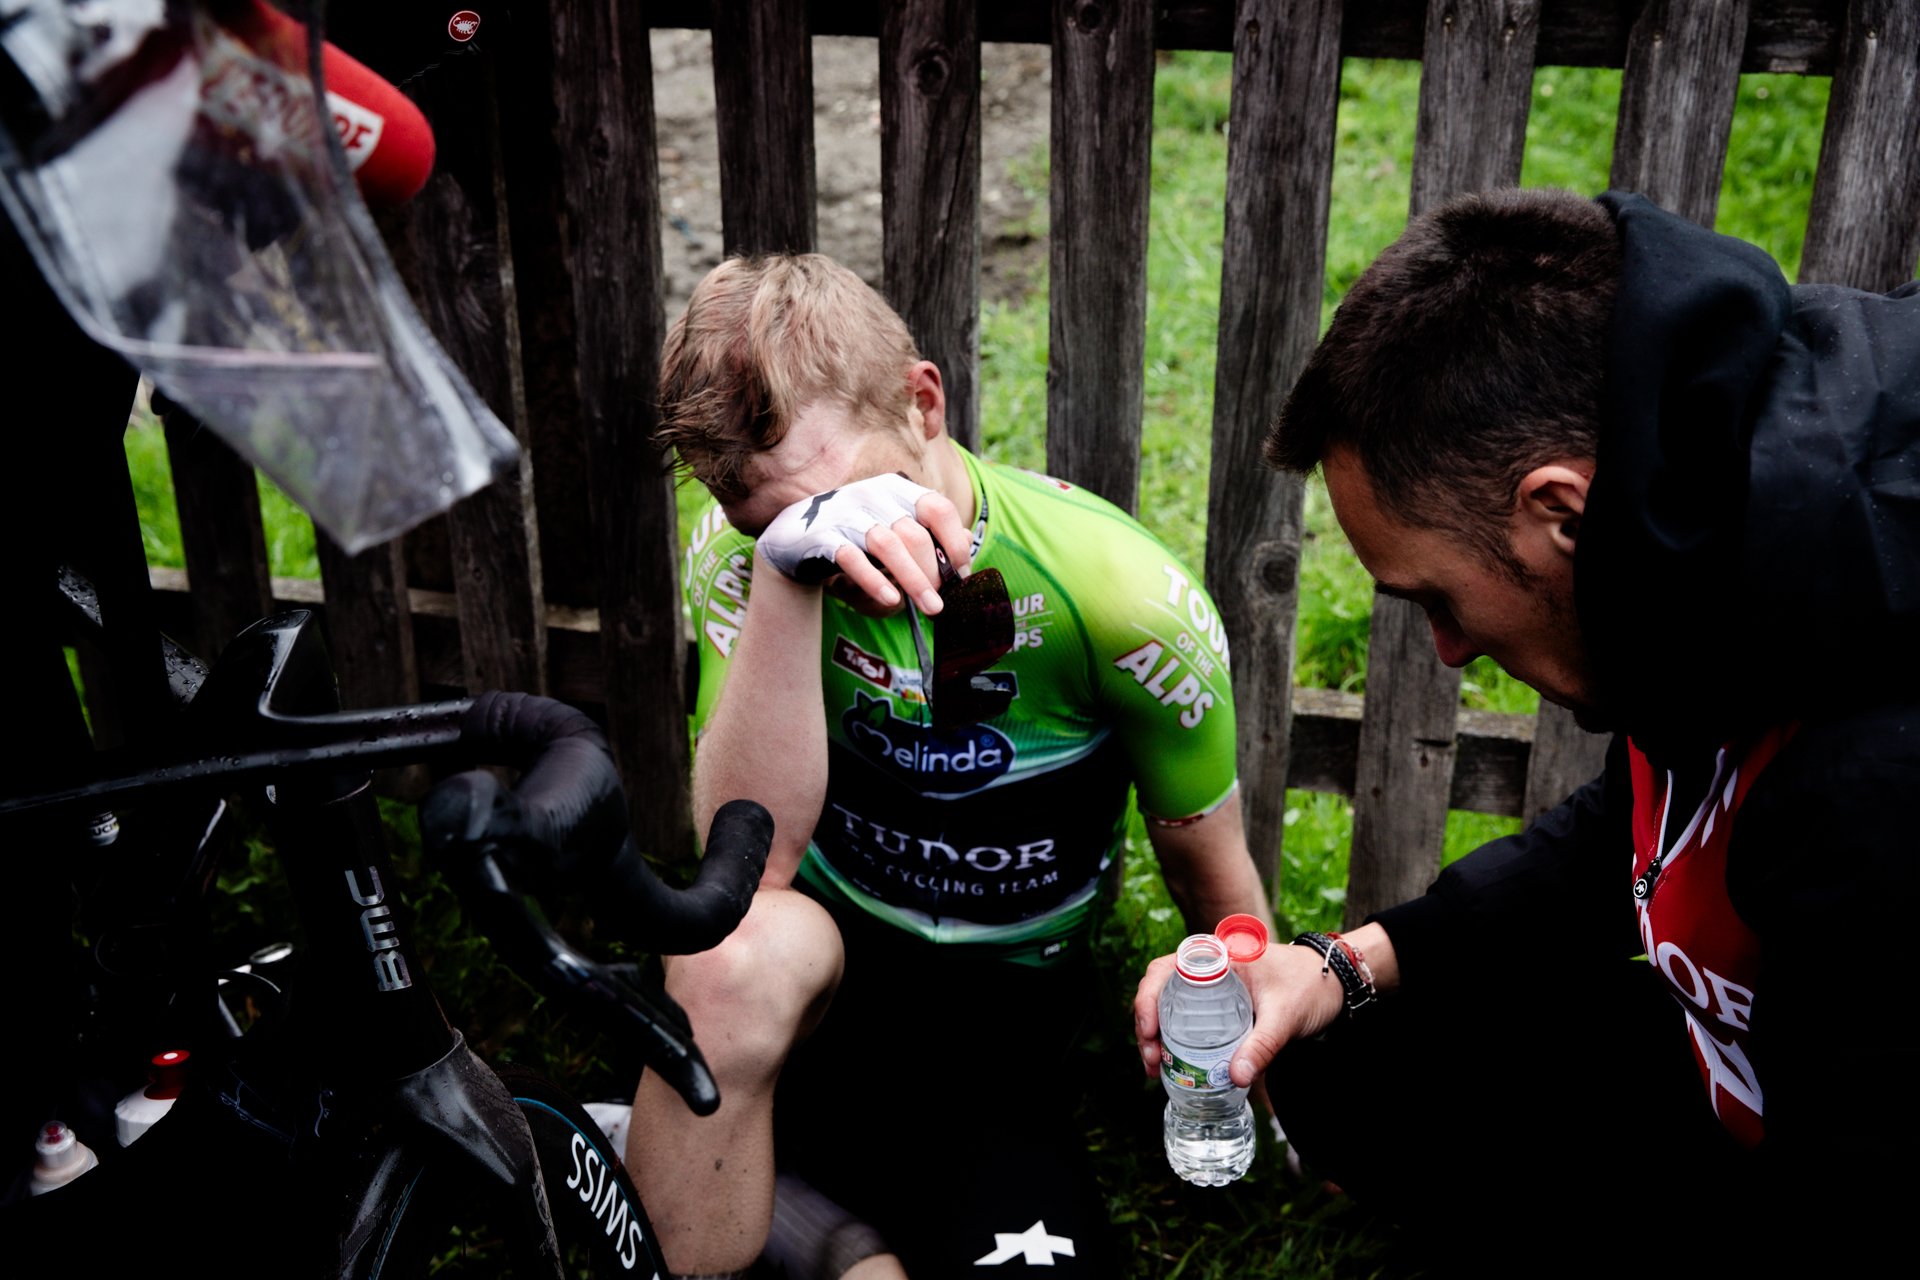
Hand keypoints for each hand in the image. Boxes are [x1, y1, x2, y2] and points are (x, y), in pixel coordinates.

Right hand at [756, 474, 971, 613]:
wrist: (792, 538)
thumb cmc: (853, 536)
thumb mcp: (892, 529)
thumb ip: (927, 535)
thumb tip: (966, 544)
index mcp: (895, 488)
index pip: (937, 507)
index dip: (955, 541)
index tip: (962, 574)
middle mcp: (873, 495)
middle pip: (915, 533)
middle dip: (935, 571)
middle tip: (943, 600)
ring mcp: (846, 513)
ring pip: (888, 544)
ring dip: (915, 579)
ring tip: (932, 607)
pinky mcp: (823, 536)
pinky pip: (852, 558)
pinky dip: (874, 580)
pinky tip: (892, 600)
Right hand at [1134, 941, 1347, 1089]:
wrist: (1335, 982)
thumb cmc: (1310, 986)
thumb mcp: (1285, 1016)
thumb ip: (1262, 1045)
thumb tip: (1236, 1078)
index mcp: (1216, 956)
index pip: (1163, 970)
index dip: (1146, 1000)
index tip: (1149, 1032)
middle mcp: (1207, 967)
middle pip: (1158, 990)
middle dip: (1146, 1025)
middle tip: (1151, 1060)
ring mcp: (1212, 985)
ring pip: (1169, 1005)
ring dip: (1157, 1034)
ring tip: (1156, 1068)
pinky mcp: (1220, 1003)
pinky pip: (1186, 1016)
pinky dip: (1175, 1037)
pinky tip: (1176, 1062)